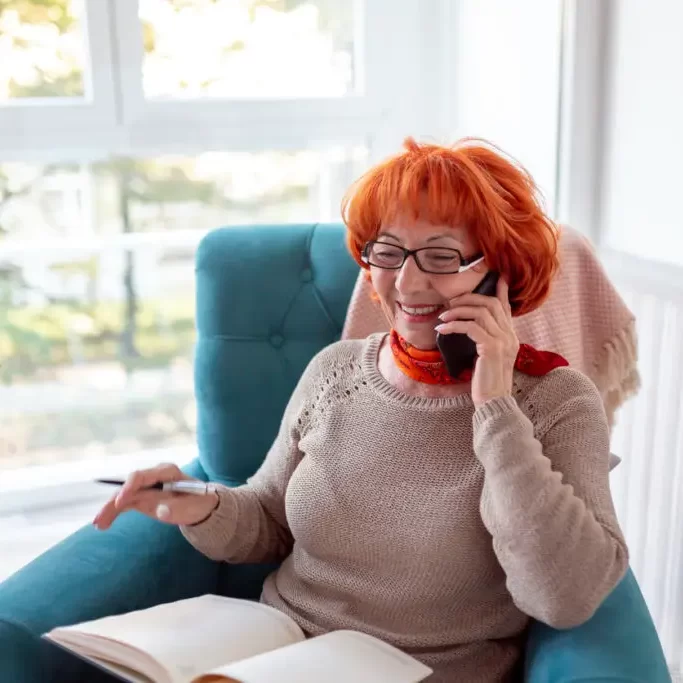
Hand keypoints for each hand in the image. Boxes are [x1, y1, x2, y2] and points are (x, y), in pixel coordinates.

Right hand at [92, 463, 218, 529]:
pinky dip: (113, 513)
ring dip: (109, 509)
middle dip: (113, 501)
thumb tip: (161, 511)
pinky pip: (124, 504)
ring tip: (98, 524)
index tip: (120, 501)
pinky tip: (102, 524)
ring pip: (123, 496)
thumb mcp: (192, 505)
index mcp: (166, 472)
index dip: (129, 487)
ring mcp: (146, 486)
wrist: (201, 505)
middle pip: (128, 486)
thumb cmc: (198, 502)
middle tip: (101, 518)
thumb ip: (177, 507)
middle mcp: (153, 476)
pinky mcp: (142, 497)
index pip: (142, 475)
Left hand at [436, 278, 518, 406]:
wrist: (494, 402)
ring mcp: (503, 341)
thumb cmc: (486, 382)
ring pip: (481, 312)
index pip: (506, 307)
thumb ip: (483, 340)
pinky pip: (471, 327)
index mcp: (511, 336)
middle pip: (491, 304)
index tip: (496, 277)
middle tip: (450, 303)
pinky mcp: (492, 348)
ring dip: (458, 311)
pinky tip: (443, 329)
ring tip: (443, 317)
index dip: (500, 290)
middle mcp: (510, 336)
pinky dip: (455, 325)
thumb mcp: (486, 357)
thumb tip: (468, 326)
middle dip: (469, 298)